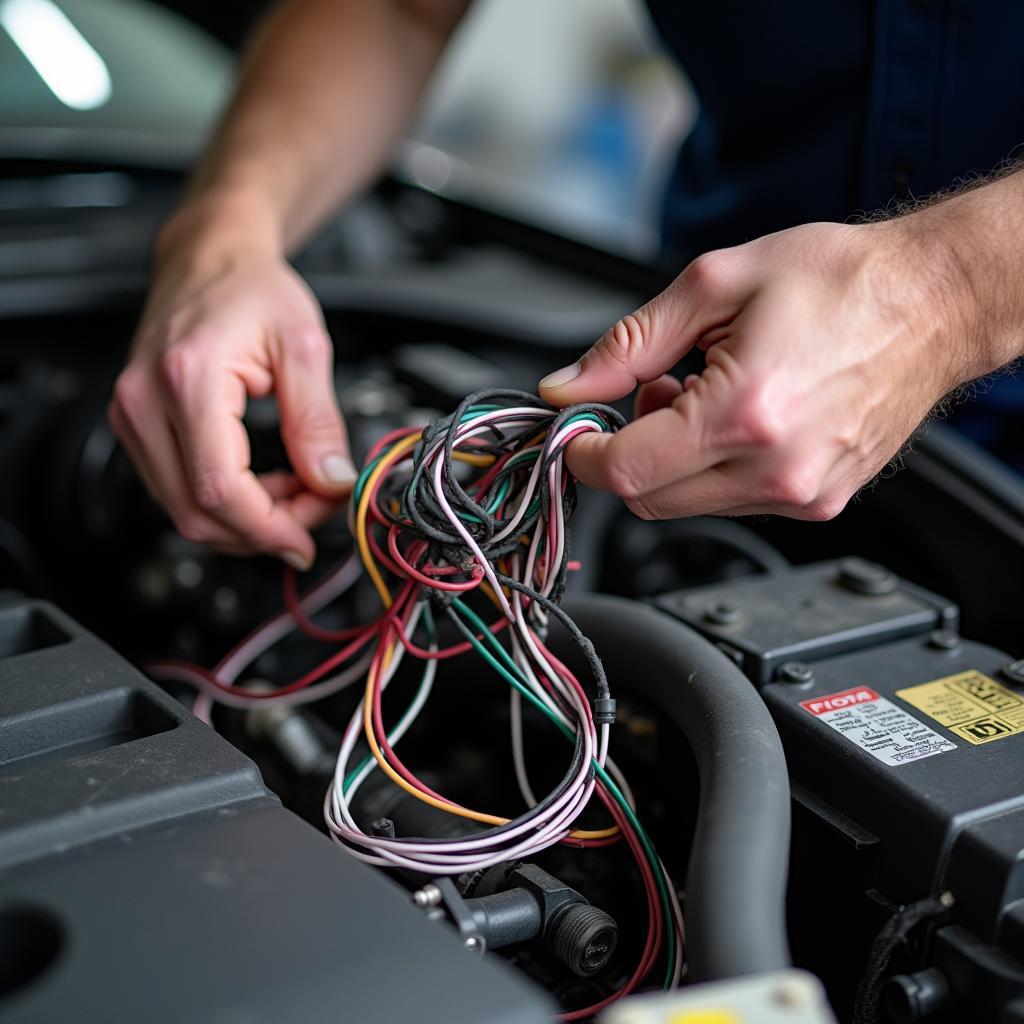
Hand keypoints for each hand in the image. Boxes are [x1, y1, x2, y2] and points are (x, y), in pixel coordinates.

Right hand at [110, 202, 355, 567]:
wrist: (209, 259)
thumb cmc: (251, 289)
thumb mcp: (305, 346)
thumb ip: (318, 421)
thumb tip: (331, 481)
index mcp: (188, 377)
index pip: (218, 488)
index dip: (267, 527)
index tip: (307, 537)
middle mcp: (145, 401)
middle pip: (195, 512)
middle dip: (262, 530)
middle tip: (314, 514)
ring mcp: (132, 416)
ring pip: (183, 510)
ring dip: (245, 521)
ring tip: (295, 493)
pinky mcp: (137, 426)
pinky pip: (177, 490)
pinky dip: (226, 503)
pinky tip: (264, 485)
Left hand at [539, 220, 976, 520]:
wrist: (936, 300)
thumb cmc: (843, 282)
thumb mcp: (715, 285)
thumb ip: (628, 344)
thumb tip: (569, 384)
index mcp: (744, 414)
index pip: (623, 472)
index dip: (582, 452)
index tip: (578, 426)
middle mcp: (776, 470)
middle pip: (647, 499)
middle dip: (627, 451)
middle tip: (654, 388)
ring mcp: (801, 494)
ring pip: (686, 504)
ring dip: (672, 458)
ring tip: (705, 391)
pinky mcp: (818, 502)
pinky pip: (731, 502)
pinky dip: (712, 468)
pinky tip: (736, 418)